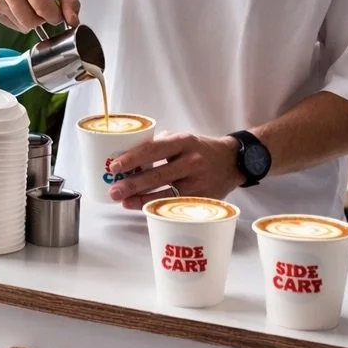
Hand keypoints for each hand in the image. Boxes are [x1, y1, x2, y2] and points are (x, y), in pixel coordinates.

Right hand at [0, 0, 80, 32]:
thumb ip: (71, 1)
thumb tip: (73, 22)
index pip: (43, 8)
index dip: (56, 16)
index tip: (59, 12)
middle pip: (31, 21)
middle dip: (44, 21)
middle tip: (47, 10)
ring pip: (23, 27)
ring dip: (35, 22)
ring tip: (35, 6)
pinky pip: (16, 28)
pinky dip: (25, 23)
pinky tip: (25, 8)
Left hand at [106, 132, 241, 210]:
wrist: (233, 161)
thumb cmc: (201, 149)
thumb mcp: (183, 139)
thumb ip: (160, 144)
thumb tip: (129, 154)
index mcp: (184, 142)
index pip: (152, 150)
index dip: (132, 159)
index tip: (115, 167)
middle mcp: (191, 161)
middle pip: (156, 176)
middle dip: (131, 185)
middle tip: (113, 191)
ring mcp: (198, 182)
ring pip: (165, 194)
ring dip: (141, 200)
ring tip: (123, 202)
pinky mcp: (202, 199)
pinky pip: (175, 205)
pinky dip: (157, 207)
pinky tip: (144, 208)